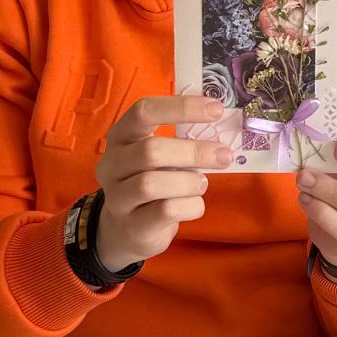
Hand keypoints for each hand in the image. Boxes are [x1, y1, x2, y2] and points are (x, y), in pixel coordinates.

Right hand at [94, 94, 232, 275]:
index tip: (216, 109)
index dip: (181, 107)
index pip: (143, 111)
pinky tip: (194, 203)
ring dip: (188, 182)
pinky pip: (165, 211)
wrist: (128, 228)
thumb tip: (224, 133)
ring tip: (201, 183)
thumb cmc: (154, 180)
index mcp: (121, 136)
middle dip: (193, 152)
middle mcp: (112, 164)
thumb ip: (184, 140)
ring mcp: (118, 197)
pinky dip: (190, 206)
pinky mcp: (132, 225)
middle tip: (223, 155)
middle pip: (150, 150)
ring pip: (152, 184)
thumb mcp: (162, 155)